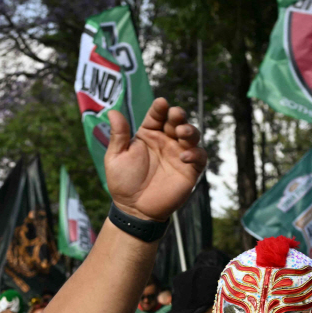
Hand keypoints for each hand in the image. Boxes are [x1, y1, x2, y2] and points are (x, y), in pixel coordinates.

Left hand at [104, 98, 205, 222]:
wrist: (134, 209)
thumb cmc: (123, 182)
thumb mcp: (116, 157)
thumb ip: (118, 135)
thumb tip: (112, 111)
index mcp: (149, 134)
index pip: (157, 116)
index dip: (160, 108)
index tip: (161, 103)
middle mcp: (166, 141)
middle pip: (176, 121)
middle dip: (178, 115)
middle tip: (175, 114)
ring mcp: (179, 154)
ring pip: (191, 136)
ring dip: (189, 130)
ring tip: (182, 132)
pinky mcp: (189, 170)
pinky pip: (199, 157)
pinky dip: (196, 154)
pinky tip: (185, 156)